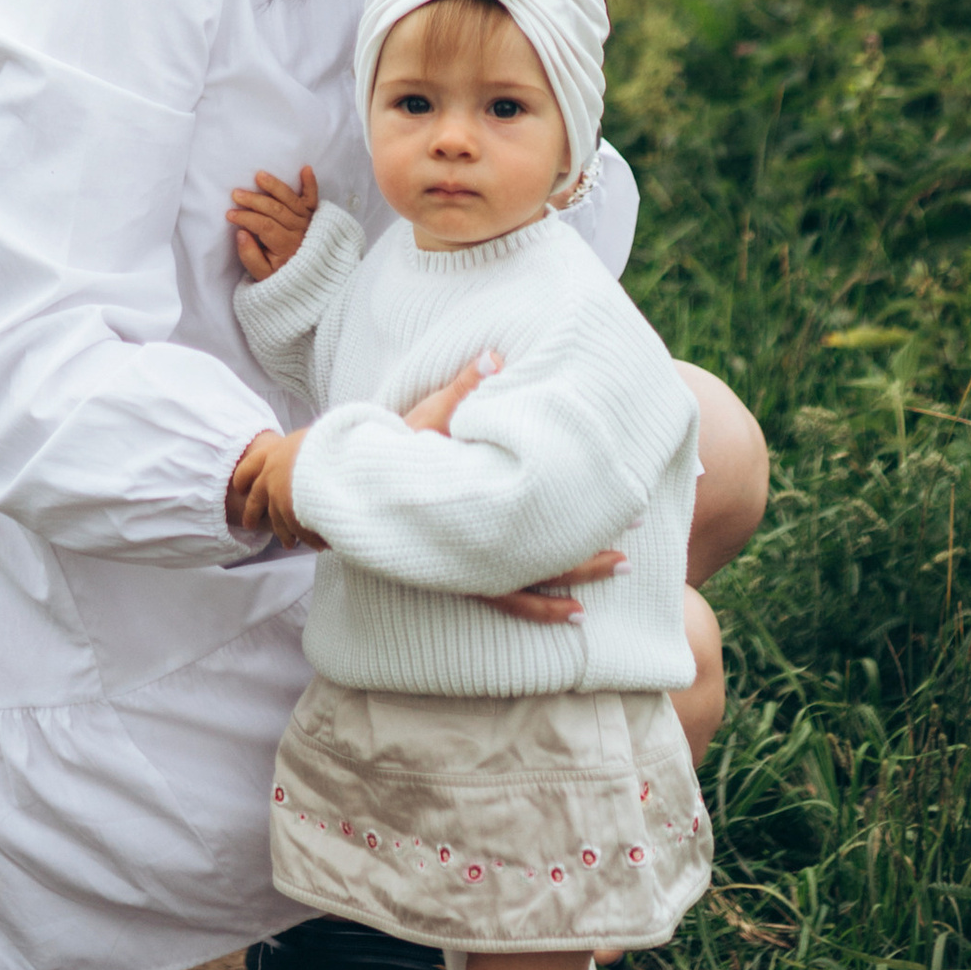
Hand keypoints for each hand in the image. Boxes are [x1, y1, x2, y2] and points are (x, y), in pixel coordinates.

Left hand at [226, 426, 319, 547]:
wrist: (333, 455)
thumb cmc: (327, 442)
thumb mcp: (311, 439)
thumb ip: (302, 451)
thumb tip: (309, 453)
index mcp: (273, 453)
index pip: (249, 467)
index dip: (243, 478)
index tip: (240, 488)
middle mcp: (270, 476)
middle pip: (255, 500)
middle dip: (252, 514)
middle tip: (249, 524)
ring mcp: (278, 497)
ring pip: (276, 522)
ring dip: (284, 534)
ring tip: (289, 543)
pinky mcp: (290, 514)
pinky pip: (297, 531)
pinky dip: (307, 538)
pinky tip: (316, 544)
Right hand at [230, 164, 319, 282]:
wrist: (313, 280)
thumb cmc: (282, 275)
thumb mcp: (262, 275)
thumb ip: (250, 256)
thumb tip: (241, 233)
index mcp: (286, 246)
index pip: (264, 226)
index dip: (246, 218)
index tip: (230, 214)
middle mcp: (299, 231)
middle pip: (276, 210)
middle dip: (254, 200)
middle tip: (236, 193)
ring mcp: (308, 221)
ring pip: (291, 200)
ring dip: (275, 186)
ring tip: (259, 176)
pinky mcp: (315, 215)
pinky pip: (313, 198)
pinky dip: (311, 183)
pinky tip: (305, 168)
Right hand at [395, 355, 623, 621]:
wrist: (341, 492)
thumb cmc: (385, 451)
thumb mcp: (424, 416)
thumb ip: (463, 390)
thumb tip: (496, 356)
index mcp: (468, 500)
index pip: (533, 509)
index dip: (578, 510)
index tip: (618, 500)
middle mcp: (469, 542)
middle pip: (539, 555)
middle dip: (587, 554)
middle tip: (630, 551)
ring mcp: (465, 565)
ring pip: (527, 587)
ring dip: (575, 581)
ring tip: (619, 574)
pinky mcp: (458, 576)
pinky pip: (504, 601)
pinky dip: (540, 606)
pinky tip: (573, 613)